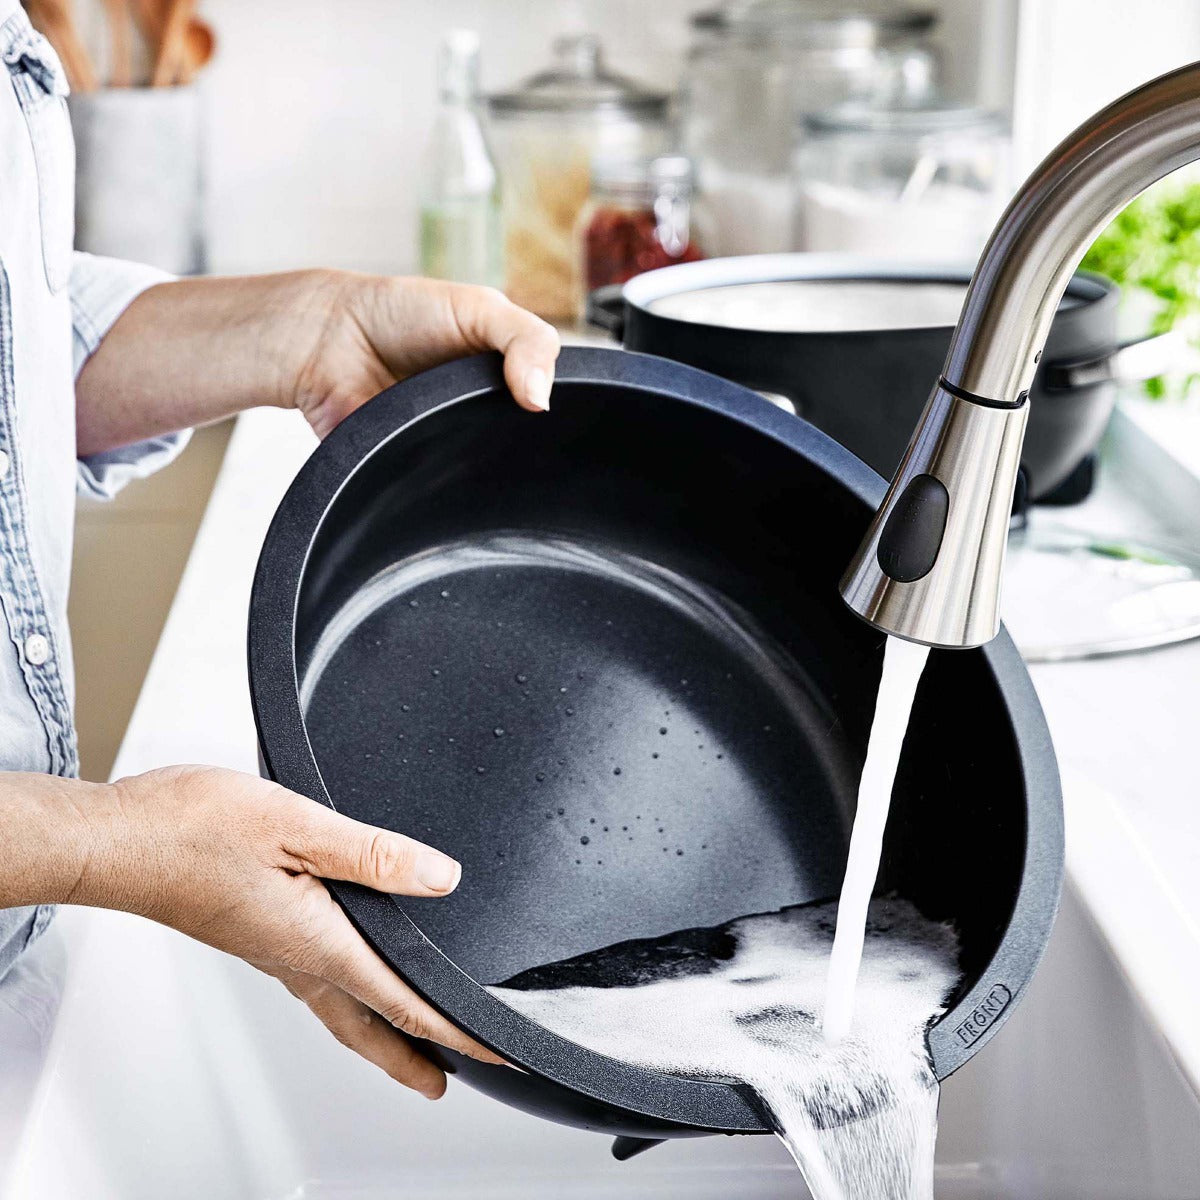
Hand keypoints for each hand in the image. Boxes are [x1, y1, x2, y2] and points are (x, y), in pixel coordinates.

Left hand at [75, 269, 560, 456]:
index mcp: (509, 379)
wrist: (326, 341)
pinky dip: (453, 486)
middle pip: (529, 447)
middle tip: (519, 428)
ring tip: (477, 440)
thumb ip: (528, 341)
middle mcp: (488, 417)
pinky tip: (452, 467)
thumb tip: (543, 402)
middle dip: (531, 444)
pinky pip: (450, 497)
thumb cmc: (400, 313)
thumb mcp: (481, 308)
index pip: (555, 405)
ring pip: (494, 477)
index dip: (567, 411)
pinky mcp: (424, 478)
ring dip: (491, 464)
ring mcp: (458, 449)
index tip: (557, 412)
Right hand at [80, 765, 502, 1097]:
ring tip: (409, 1043)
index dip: (455, 1031)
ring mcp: (270, 949)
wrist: (117, 839)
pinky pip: (313, 980)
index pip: (402, 1002)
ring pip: (339, 1007)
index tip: (494, 1052)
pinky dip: (346, 996)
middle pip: (368, 1027)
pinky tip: (346, 977)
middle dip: (414, 1058)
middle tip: (450, 1079)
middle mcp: (294, 957)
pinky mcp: (252, 932)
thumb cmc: (190, 830)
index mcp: (315, 941)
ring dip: (381, 1031)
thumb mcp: (295, 825)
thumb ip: (372, 853)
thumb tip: (439, 877)